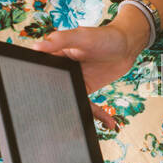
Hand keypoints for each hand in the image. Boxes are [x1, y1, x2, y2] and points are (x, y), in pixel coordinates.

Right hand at [31, 6, 148, 128]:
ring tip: (83, 127)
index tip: (35, 101)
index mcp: (55, 56)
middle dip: (55, 106)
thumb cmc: (104, 35)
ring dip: (77, 114)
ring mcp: (74, 80)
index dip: (36, 86)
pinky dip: (97, 114)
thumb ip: (60, 40)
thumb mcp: (81, 37)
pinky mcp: (86, 88)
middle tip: (59, 121)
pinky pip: (87, 104)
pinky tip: (108, 123)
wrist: (126, 45)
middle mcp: (62, 70)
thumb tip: (36, 46)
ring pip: (70, 100)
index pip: (40, 72)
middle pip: (53, 91)